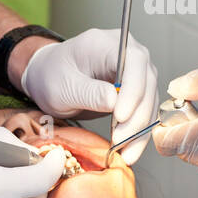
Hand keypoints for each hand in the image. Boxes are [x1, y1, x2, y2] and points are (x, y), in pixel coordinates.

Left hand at [20, 27, 158, 163]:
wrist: (47, 78)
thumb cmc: (51, 75)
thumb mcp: (63, 85)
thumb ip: (89, 92)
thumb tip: (114, 101)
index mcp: (107, 44)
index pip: (133, 61)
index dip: (132, 88)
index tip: (120, 115)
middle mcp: (127, 55)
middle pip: (146, 83)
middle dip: (137, 115)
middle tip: (120, 139)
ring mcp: (134, 73)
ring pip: (149, 101)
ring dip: (140, 129)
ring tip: (126, 152)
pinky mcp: (135, 92)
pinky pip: (143, 113)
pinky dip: (138, 134)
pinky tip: (129, 150)